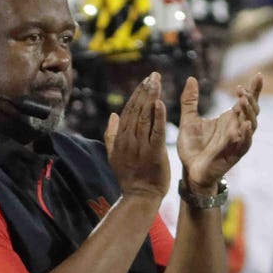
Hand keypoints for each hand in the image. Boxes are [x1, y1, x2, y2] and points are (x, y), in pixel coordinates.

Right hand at [104, 72, 169, 199]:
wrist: (139, 196)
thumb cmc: (129, 177)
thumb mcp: (114, 155)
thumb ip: (111, 135)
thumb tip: (113, 115)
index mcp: (120, 139)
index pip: (128, 111)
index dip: (137, 95)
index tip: (145, 81)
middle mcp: (128, 140)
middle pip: (136, 110)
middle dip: (145, 91)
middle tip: (153, 75)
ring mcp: (140, 146)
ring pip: (145, 117)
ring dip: (151, 98)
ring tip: (157, 82)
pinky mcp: (153, 153)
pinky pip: (156, 132)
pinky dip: (158, 117)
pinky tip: (160, 103)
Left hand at [176, 75, 260, 192]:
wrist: (189, 170)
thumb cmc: (193, 147)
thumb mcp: (188, 120)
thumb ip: (190, 101)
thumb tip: (191, 78)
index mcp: (230, 119)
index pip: (246, 102)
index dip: (254, 89)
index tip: (258, 75)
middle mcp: (237, 129)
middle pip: (252, 111)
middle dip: (250, 99)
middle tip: (241, 89)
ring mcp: (237, 142)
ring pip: (251, 125)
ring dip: (248, 113)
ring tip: (243, 101)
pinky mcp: (233, 155)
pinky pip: (243, 144)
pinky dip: (245, 134)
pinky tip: (245, 124)